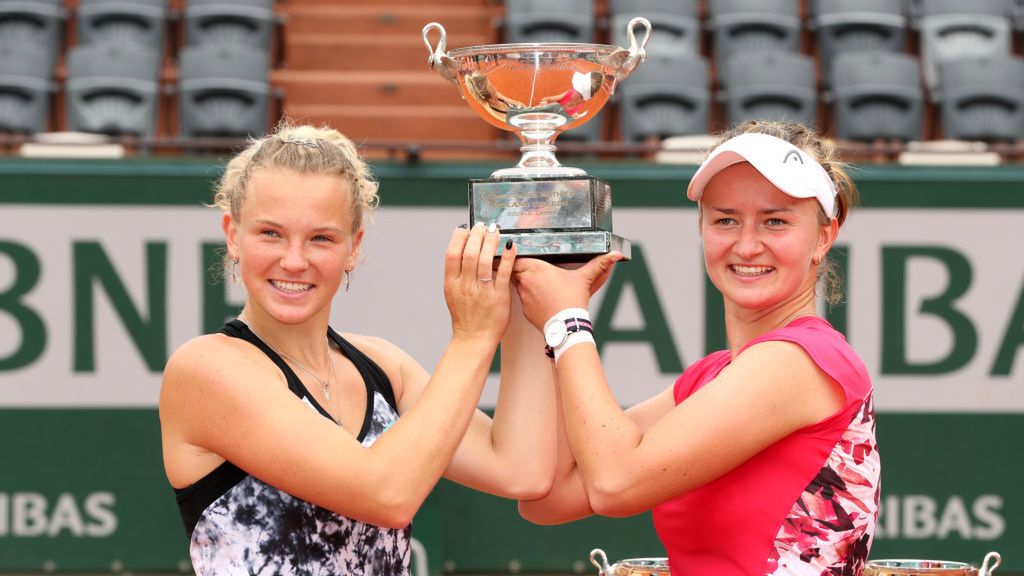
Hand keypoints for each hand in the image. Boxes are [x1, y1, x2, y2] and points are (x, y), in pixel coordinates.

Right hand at [443, 223, 515, 343]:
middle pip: (470, 253)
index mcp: (451, 283)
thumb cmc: (465, 314)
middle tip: (483, 226)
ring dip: (491, 242)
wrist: (474, 338)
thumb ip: (456, 271)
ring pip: (486, 260)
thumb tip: (462, 246)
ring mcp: (482, 291)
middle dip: (477, 235)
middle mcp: (465, 286)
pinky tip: (510, 246)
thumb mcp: (452, 291)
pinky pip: (504, 273)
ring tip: (495, 231)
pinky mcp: (499, 296)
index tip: (465, 228)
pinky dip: (508, 257)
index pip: (452, 254)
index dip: (458, 237)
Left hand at [512, 252, 621, 329]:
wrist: (567, 326)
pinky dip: (528, 298)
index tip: (520, 255)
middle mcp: (526, 281)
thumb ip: (598, 265)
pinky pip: (522, 299)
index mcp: (536, 269)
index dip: (516, 256)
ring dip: (522, 283)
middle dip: (518, 268)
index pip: (516, 258)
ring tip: (534, 283)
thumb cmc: (573, 301)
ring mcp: (523, 296)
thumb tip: (614, 255)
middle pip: (513, 270)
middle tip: (526, 268)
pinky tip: (538, 298)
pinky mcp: (524, 309)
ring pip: (516, 284)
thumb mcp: (585, 279)